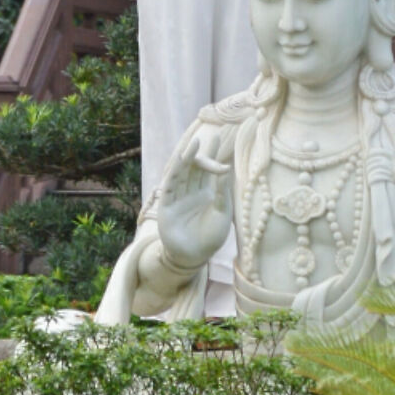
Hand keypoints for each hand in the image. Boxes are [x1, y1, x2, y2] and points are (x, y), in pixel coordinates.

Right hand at [155, 125, 233, 272]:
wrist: (195, 257)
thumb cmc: (211, 238)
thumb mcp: (222, 213)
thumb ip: (222, 191)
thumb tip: (227, 167)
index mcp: (205, 193)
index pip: (207, 169)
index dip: (210, 155)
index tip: (216, 139)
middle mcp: (190, 192)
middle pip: (193, 167)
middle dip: (198, 152)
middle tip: (204, 137)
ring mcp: (178, 198)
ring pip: (181, 173)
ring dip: (186, 158)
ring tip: (193, 144)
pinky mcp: (167, 206)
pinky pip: (170, 185)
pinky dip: (174, 172)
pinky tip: (180, 162)